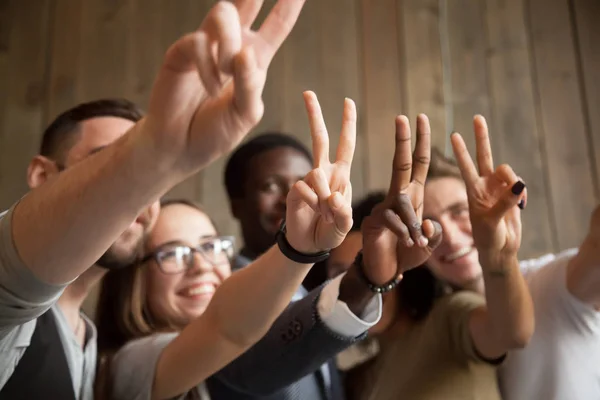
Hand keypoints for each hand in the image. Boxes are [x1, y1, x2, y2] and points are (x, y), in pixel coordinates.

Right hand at [141, 0, 305, 175]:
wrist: (182, 147)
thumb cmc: (216, 131)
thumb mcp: (245, 114)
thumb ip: (250, 85)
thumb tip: (243, 53)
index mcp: (254, 59)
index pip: (277, 25)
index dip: (289, 5)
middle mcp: (231, 45)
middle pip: (247, 1)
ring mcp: (207, 45)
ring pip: (223, 12)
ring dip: (229, 42)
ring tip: (227, 70)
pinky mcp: (182, 51)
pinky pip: (198, 41)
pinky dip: (208, 66)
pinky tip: (210, 87)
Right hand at [285, 91, 355, 253]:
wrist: (309, 245)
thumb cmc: (331, 232)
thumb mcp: (345, 224)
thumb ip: (343, 212)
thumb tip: (333, 196)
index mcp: (341, 175)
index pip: (346, 144)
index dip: (348, 124)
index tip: (348, 101)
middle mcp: (324, 172)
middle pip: (320, 138)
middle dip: (314, 115)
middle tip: (308, 92)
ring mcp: (308, 180)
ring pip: (317, 174)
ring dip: (324, 197)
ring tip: (326, 214)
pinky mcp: (295, 190)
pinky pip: (304, 189)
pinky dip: (313, 203)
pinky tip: (314, 212)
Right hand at [361, 115, 442, 284]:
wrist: (385, 272)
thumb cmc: (408, 254)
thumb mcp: (429, 243)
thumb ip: (434, 232)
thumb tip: (427, 223)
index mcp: (414, 196)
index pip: (419, 163)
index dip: (421, 142)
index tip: (421, 118)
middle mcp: (398, 197)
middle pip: (401, 164)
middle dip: (404, 141)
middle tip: (403, 117)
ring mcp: (383, 207)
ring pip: (402, 202)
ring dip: (412, 222)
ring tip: (417, 242)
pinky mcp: (374, 220)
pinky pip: (392, 220)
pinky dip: (404, 233)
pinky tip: (407, 243)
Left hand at [451, 115, 526, 264]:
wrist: (500, 250)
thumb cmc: (488, 239)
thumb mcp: (491, 222)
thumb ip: (504, 203)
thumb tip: (519, 185)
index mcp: (473, 191)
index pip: (465, 166)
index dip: (460, 151)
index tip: (453, 135)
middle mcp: (484, 185)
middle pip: (483, 155)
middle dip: (481, 137)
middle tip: (477, 117)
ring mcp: (498, 188)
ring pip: (508, 171)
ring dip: (513, 181)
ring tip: (516, 200)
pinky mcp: (512, 193)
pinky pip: (520, 184)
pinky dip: (522, 192)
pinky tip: (522, 205)